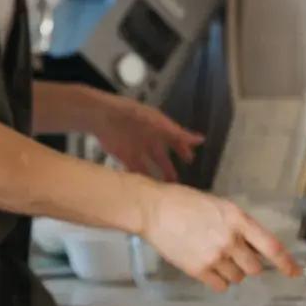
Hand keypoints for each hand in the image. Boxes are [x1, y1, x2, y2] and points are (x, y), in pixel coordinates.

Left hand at [88, 90, 202, 180]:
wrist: (104, 117)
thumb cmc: (133, 116)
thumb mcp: (159, 123)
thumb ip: (178, 134)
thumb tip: (201, 140)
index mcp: (158, 129)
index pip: (174, 140)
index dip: (182, 149)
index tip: (190, 160)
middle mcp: (148, 140)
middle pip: (161, 157)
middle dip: (169, 168)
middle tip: (177, 183)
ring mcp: (136, 149)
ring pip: (149, 167)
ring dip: (156, 177)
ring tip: (164, 189)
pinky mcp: (124, 156)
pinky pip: (134, 170)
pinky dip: (140, 179)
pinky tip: (146, 189)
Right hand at [139, 183, 299, 290]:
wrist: (154, 209)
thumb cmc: (185, 202)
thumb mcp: (219, 206)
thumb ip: (239, 225)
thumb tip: (253, 247)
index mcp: (237, 219)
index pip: (271, 246)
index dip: (286, 262)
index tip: (295, 272)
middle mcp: (230, 240)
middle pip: (254, 268)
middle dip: (248, 265)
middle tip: (234, 256)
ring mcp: (214, 256)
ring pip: (237, 278)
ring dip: (232, 272)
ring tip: (215, 258)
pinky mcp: (198, 269)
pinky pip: (219, 286)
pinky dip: (218, 281)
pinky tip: (207, 268)